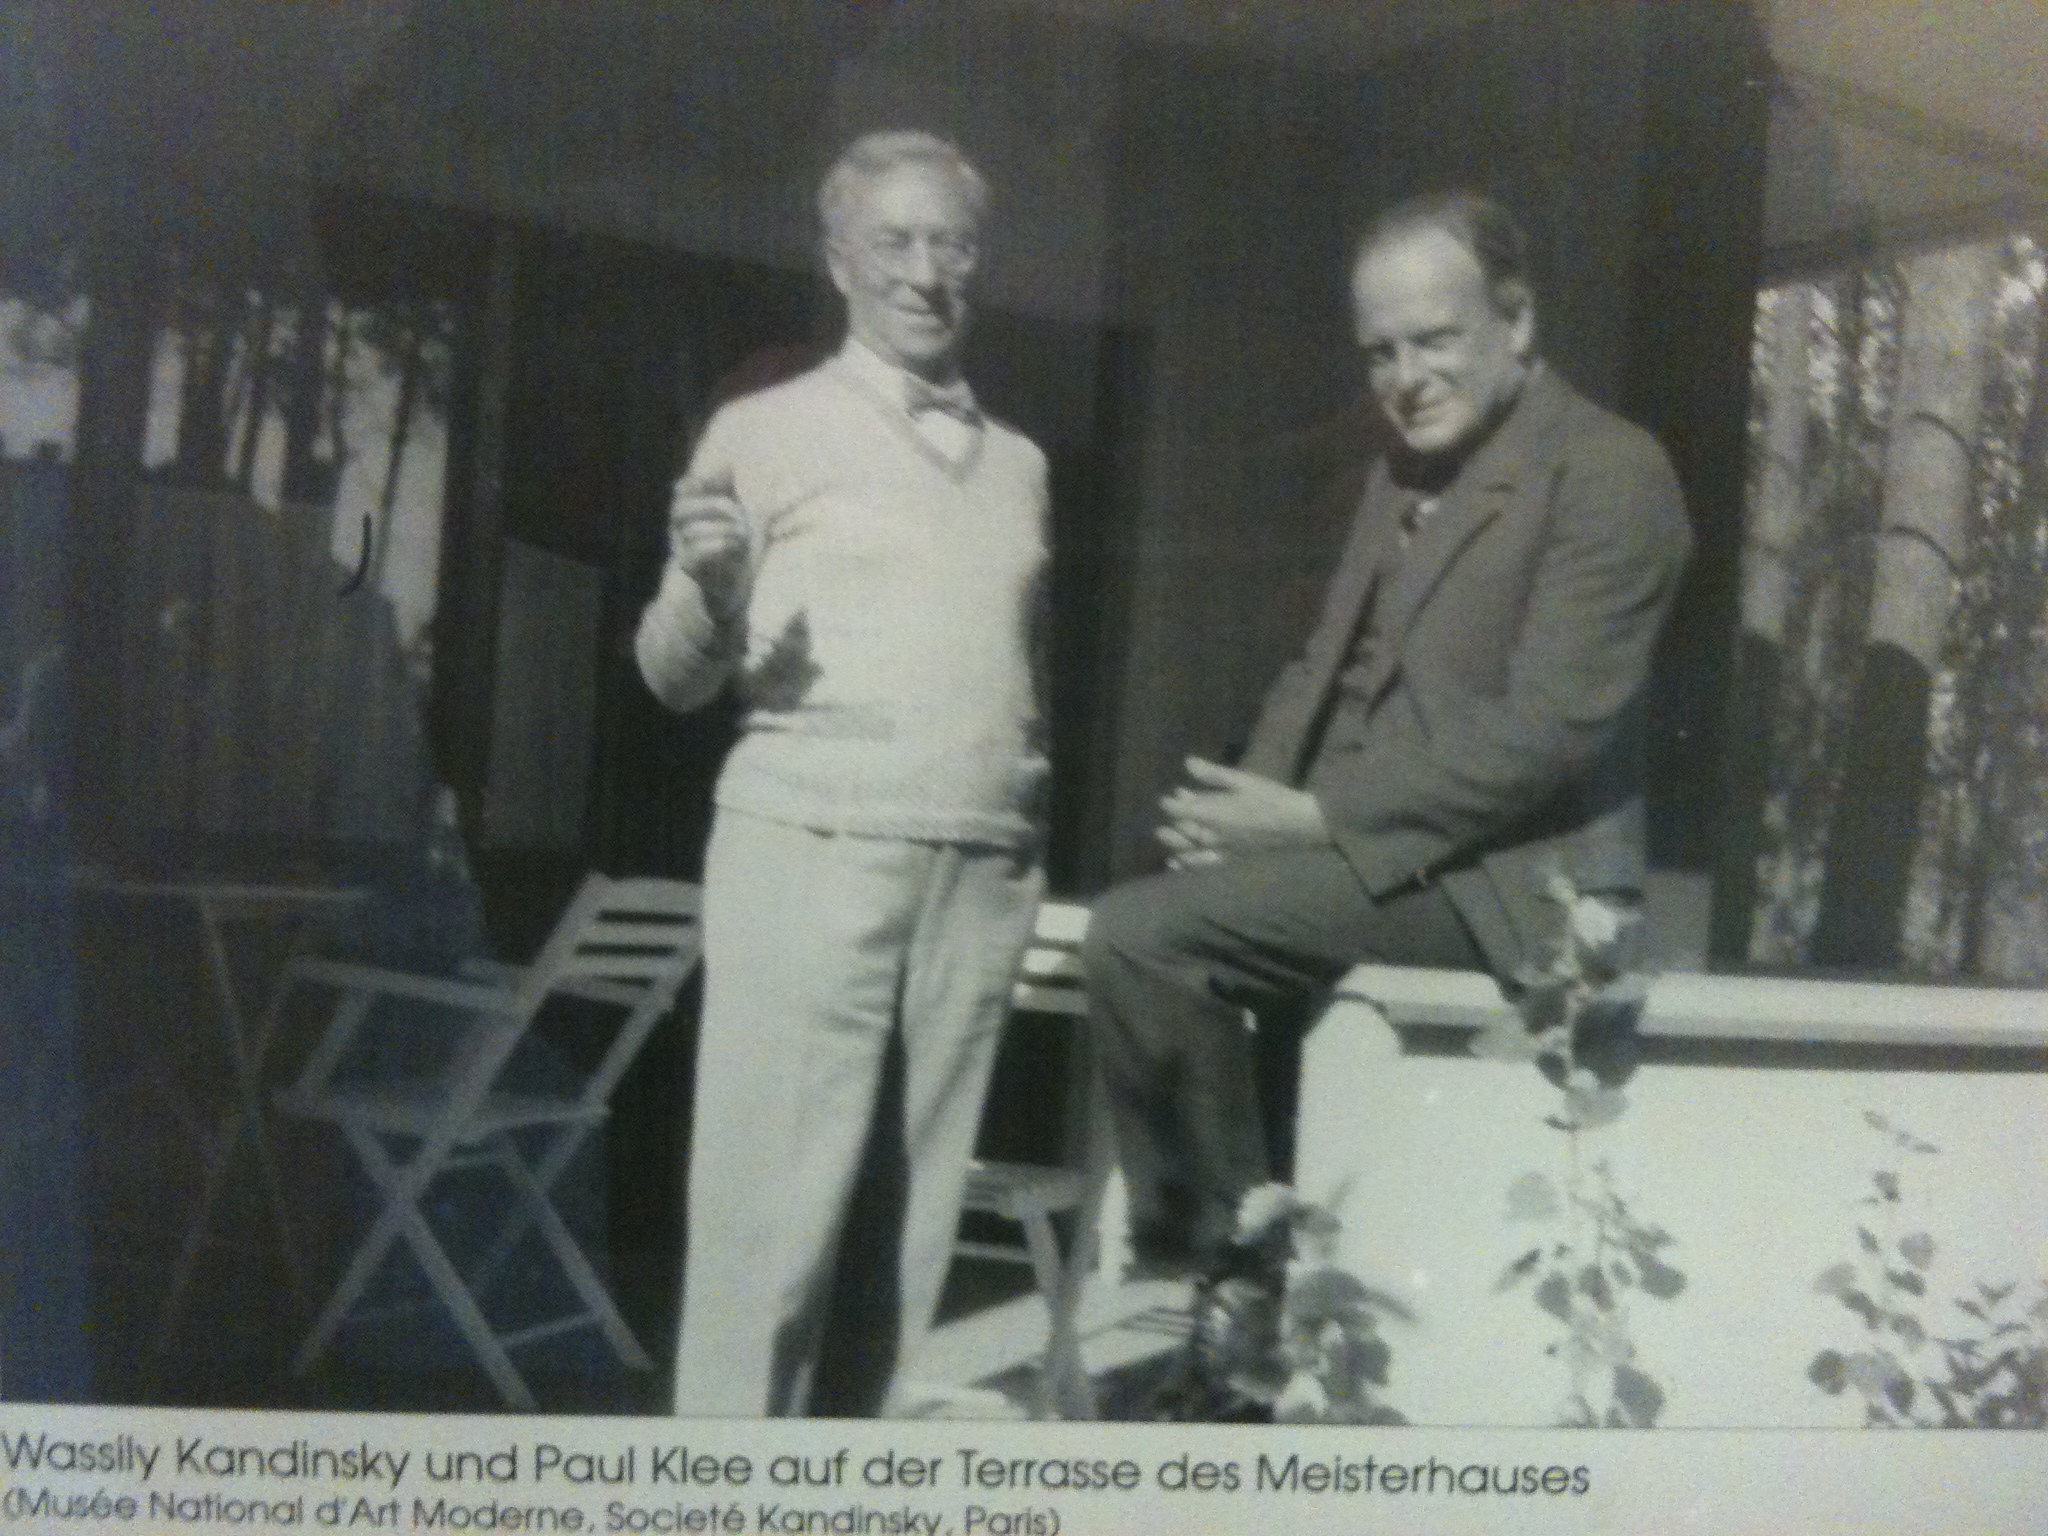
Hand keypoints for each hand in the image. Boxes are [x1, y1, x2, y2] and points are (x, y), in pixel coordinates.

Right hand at [669, 476, 749, 616]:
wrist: (734, 590)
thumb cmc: (735, 552)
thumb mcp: (739, 517)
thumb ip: (732, 493)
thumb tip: (727, 462)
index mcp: (691, 514)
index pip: (683, 490)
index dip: (699, 482)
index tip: (725, 478)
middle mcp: (680, 531)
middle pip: (681, 509)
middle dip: (714, 506)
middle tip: (740, 514)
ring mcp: (681, 551)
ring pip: (693, 531)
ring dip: (725, 530)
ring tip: (743, 537)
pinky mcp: (690, 570)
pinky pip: (697, 552)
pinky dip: (720, 545)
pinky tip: (735, 547)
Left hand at [1156, 757, 1330, 868]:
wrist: (1297, 824)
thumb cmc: (1271, 798)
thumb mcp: (1242, 780)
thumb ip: (1213, 774)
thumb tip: (1187, 763)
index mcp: (1215, 813)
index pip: (1184, 810)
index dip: (1171, 805)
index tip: (1164, 799)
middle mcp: (1214, 835)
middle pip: (1184, 834)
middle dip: (1171, 828)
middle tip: (1160, 826)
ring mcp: (1222, 850)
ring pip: (1191, 852)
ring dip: (1176, 846)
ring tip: (1165, 840)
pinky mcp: (1232, 861)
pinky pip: (1204, 867)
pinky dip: (1188, 865)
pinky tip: (1177, 864)